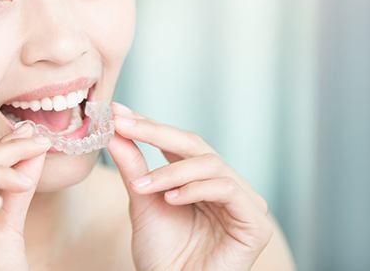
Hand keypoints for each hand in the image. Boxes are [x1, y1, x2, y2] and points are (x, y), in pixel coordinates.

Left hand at [106, 102, 273, 270]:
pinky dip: (195, 189)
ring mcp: (243, 202)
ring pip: (210, 164)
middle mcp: (224, 185)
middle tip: (124, 126)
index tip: (118, 113)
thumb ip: (133, 166)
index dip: (149, 125)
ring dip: (171, 171)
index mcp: (200, 179)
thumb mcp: (142, 201)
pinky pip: (227, 190)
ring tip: (142, 186)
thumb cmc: (161, 255)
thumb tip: (115, 129)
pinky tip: (170, 199)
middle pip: (195, 144)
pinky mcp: (255, 223)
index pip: (177, 143)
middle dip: (156, 132)